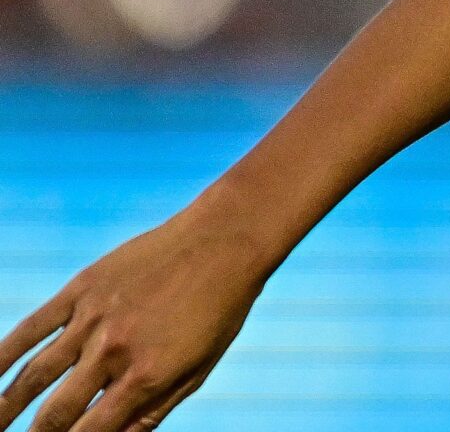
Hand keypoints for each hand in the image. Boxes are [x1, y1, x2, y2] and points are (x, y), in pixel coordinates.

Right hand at [0, 203, 276, 431]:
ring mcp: (94, 317)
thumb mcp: (197, 369)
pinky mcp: (82, 288)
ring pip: (34, 375)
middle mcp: (114, 350)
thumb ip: (151, 411)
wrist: (226, 238)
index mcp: (146, 376)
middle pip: (56, 412)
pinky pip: (31, 328)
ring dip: (5, 406)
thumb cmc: (220, 309)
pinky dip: (3, 355)